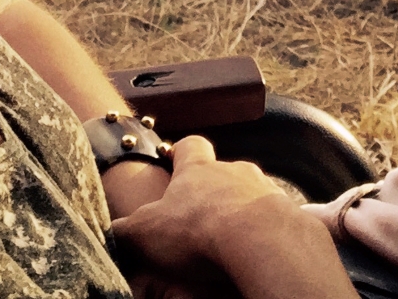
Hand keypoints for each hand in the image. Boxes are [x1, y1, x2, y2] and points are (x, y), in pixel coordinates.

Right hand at [110, 138, 354, 298]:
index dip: (183, 155)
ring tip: (232, 238)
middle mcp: (234, 171)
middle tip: (202, 216)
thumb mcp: (147, 232)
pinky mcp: (288, 215)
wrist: (260, 239)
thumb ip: (125, 231)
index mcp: (199, 169)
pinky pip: (276, 220)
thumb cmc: (201, 229)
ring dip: (243, 210)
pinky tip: (256, 251)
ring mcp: (265, 189)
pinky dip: (266, 232)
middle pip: (225, 170)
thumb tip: (109, 234)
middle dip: (215, 190)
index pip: (191, 146)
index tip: (176, 166)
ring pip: (252, 193)